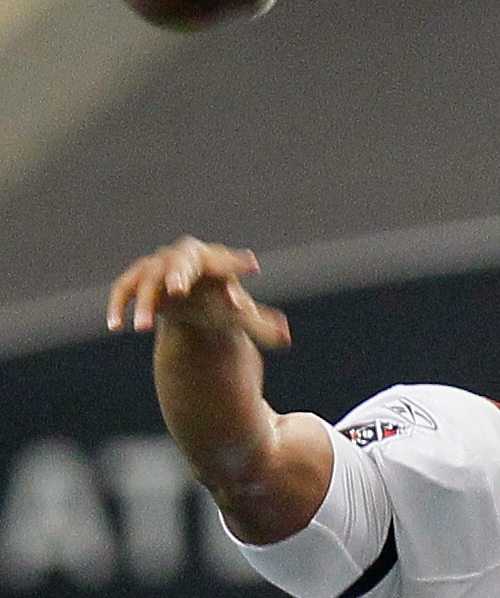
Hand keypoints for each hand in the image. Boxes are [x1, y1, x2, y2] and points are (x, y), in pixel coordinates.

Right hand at [106, 235, 290, 348]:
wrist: (186, 292)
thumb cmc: (216, 301)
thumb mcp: (238, 315)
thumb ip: (260, 325)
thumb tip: (286, 338)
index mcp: (213, 262)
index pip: (224, 263)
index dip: (233, 265)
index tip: (251, 267)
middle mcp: (183, 259)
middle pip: (181, 262)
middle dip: (178, 273)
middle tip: (178, 288)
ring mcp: (157, 267)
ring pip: (148, 281)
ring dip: (145, 303)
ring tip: (142, 329)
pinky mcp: (135, 280)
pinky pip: (123, 289)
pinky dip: (118, 305)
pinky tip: (116, 326)